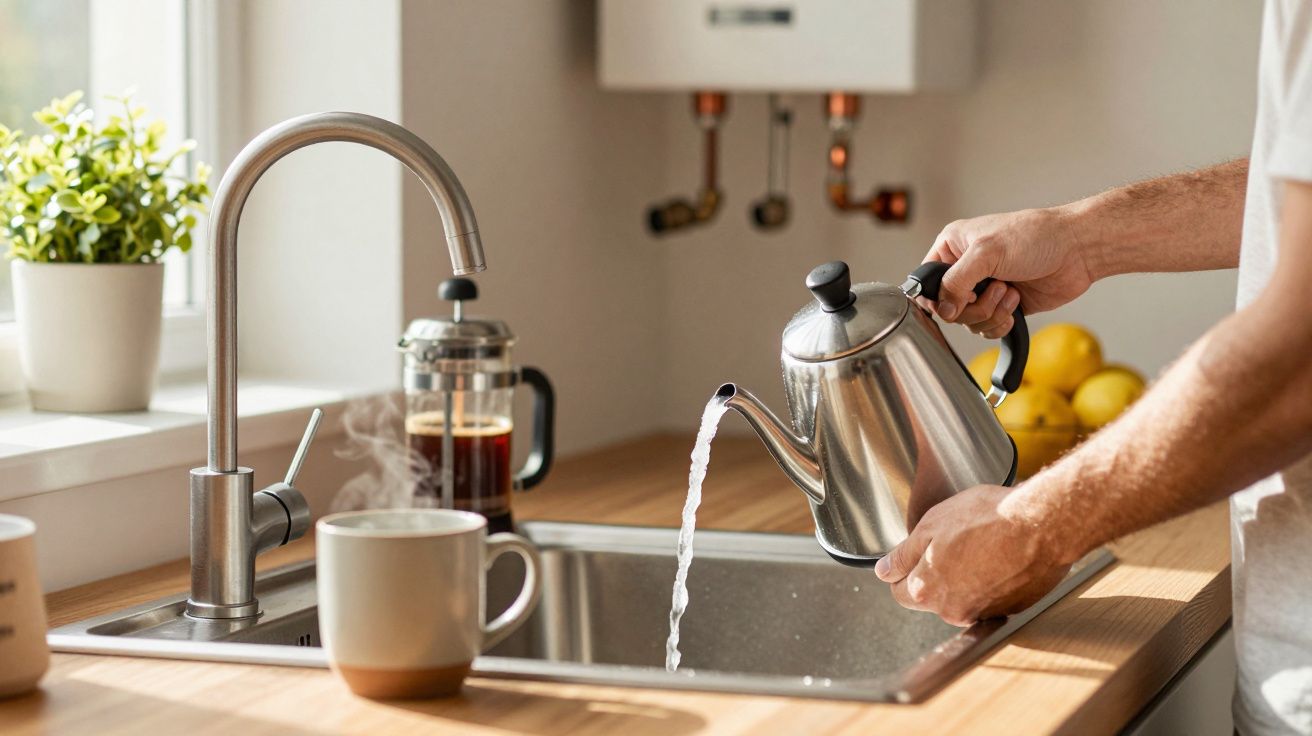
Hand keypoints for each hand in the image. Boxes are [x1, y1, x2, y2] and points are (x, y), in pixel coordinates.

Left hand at [873, 485, 1072, 626]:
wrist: (1043, 525)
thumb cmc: (989, 519)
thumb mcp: (932, 525)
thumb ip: (903, 554)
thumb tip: (883, 571)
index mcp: (927, 591)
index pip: (899, 592)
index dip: (904, 569)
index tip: (916, 553)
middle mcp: (953, 611)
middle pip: (931, 596)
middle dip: (934, 573)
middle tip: (952, 542)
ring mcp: (984, 613)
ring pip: (961, 597)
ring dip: (964, 578)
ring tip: (980, 546)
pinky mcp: (1011, 609)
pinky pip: (990, 598)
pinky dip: (991, 582)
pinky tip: (999, 557)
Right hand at [920, 207, 1093, 337]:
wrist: (1077, 250)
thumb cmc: (1036, 236)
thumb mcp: (986, 252)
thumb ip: (956, 281)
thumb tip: (942, 309)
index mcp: (953, 247)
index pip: (927, 282)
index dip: (938, 298)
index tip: (956, 300)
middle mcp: (966, 269)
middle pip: (947, 308)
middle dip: (973, 306)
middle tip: (995, 288)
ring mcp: (984, 289)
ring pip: (968, 322)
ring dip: (990, 313)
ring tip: (1010, 292)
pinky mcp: (1003, 306)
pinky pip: (987, 329)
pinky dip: (1001, 324)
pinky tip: (1016, 305)